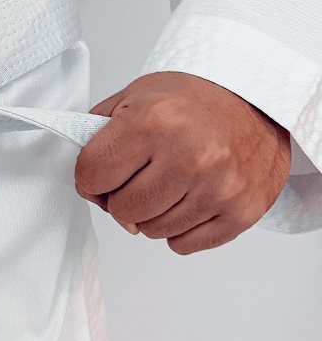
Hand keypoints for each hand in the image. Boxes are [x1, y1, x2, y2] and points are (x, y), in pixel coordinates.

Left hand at [74, 71, 290, 254]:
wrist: (258, 100)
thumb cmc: (192, 100)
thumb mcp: (134, 96)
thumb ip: (97, 135)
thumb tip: (83, 180)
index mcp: (152, 122)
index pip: (91, 176)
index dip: (89, 178)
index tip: (101, 172)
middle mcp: (187, 157)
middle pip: (121, 210)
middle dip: (120, 196)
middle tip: (138, 177)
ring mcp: (217, 188)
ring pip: (151, 231)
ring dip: (151, 213)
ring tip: (167, 184)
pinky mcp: (241, 212)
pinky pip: (183, 244)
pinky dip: (178, 228)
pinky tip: (187, 200)